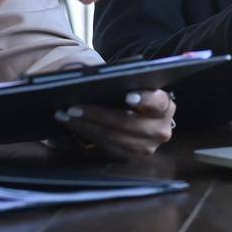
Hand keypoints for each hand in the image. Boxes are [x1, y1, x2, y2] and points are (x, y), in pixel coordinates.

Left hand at [55, 89, 175, 158]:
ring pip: (113, 138)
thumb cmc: (133, 94)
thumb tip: (88, 74)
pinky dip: (88, 135)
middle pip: (127, 123)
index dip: (144, 99)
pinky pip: (107, 148)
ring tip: (66, 116)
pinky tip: (74, 126)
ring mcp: (147, 147)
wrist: (140, 117)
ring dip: (86, 127)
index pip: (157, 102)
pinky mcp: (133, 157)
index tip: (127, 96)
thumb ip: (122, 79)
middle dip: (97, 115)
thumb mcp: (134, 85)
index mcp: (165, 106)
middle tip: (72, 108)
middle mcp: (161, 129)